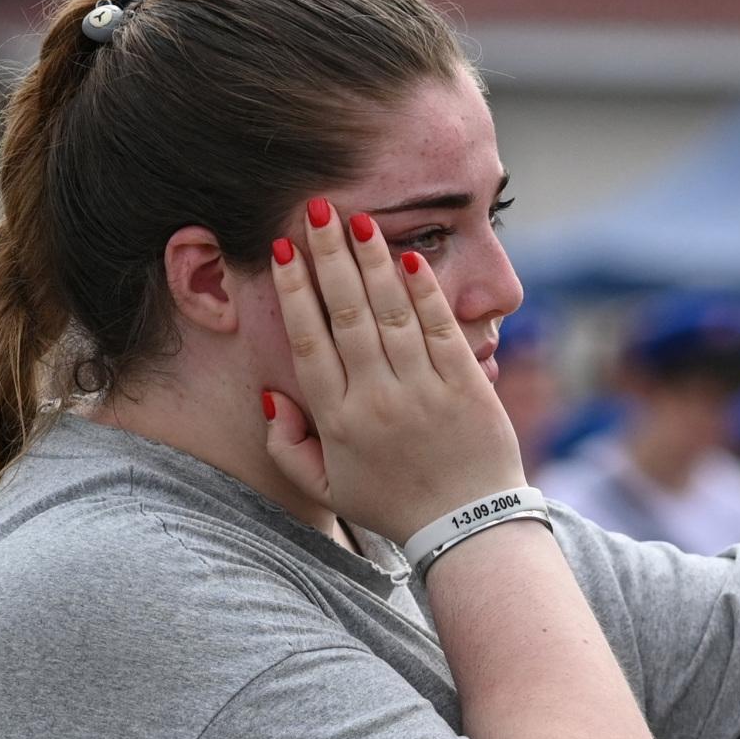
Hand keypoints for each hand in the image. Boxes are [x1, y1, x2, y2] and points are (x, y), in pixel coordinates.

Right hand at [262, 201, 524, 542]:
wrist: (468, 528)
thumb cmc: (394, 504)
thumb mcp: (328, 488)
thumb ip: (288, 446)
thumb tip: (271, 395)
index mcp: (339, 421)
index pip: (309, 343)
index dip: (294, 293)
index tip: (282, 250)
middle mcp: (378, 400)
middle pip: (348, 315)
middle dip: (330, 258)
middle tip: (316, 210)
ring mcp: (424, 391)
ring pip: (392, 314)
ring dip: (373, 262)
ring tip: (357, 221)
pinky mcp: (466, 387)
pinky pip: (440, 329)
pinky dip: (424, 292)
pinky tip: (408, 257)